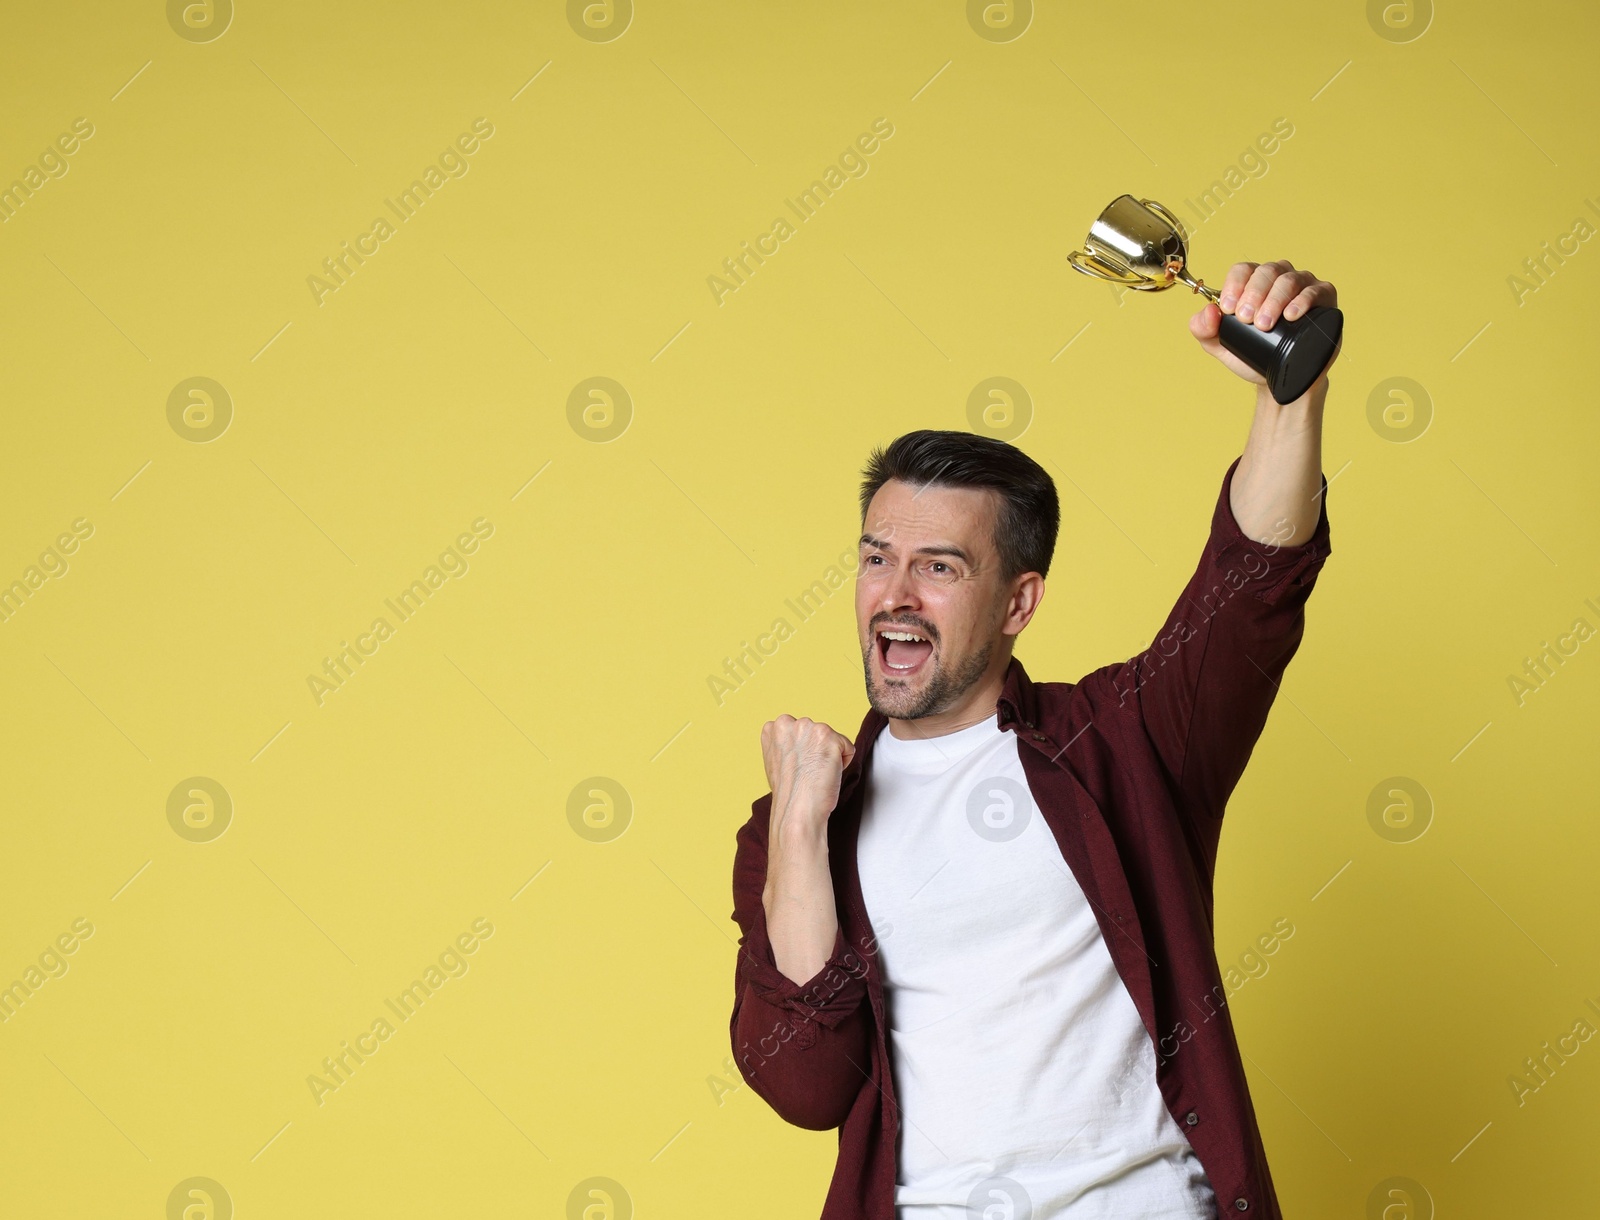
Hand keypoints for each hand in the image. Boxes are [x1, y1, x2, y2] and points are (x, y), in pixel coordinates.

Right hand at [760, 715, 855, 837]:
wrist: (797, 810)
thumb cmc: (789, 794)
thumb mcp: (776, 761)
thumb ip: (786, 745)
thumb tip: (799, 745)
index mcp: (773, 728)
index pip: (800, 730)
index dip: (803, 750)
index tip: (797, 765)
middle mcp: (789, 723)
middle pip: (817, 732)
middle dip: (817, 750)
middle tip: (807, 771)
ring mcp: (809, 728)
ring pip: (832, 739)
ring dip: (830, 756)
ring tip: (815, 773)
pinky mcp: (829, 737)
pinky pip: (848, 748)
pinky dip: (843, 763)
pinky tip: (826, 774)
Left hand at [1189, 260, 1339, 387]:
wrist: (1279, 379)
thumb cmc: (1252, 355)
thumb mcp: (1220, 345)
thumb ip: (1204, 329)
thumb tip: (1209, 311)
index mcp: (1252, 282)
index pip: (1243, 270)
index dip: (1234, 285)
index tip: (1229, 309)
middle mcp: (1279, 278)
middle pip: (1266, 272)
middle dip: (1254, 294)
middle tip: (1246, 320)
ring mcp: (1303, 286)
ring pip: (1289, 280)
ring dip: (1274, 300)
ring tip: (1265, 324)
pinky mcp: (1324, 300)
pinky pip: (1315, 291)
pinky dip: (1302, 301)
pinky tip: (1291, 315)